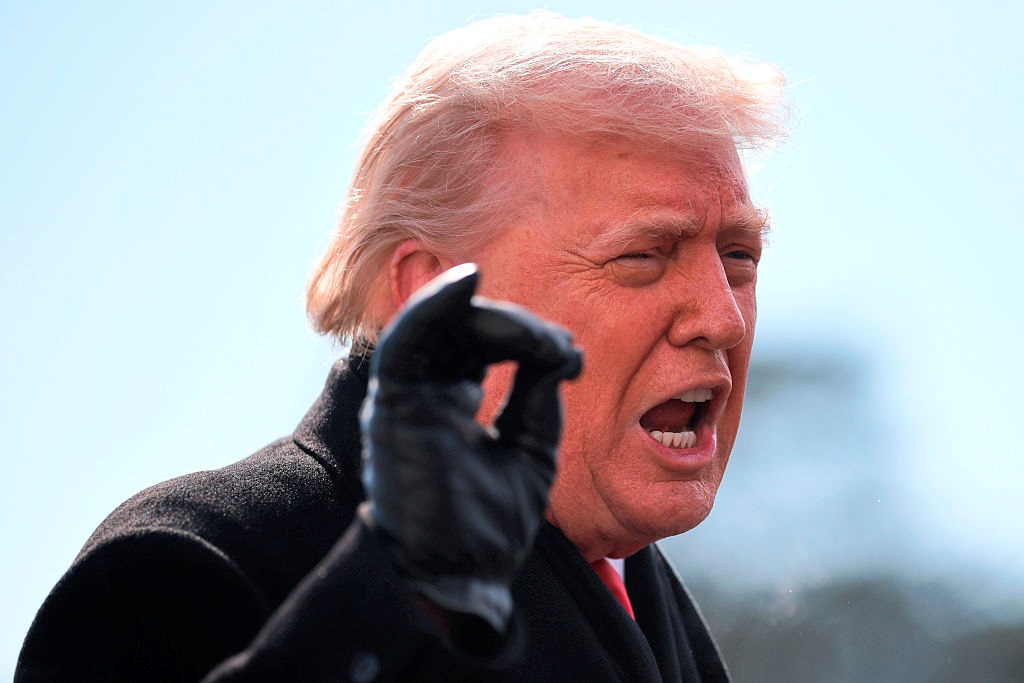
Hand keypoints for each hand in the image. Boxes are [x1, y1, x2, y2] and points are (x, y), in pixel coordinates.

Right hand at [360, 263, 581, 631]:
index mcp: (452, 400)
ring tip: (531, 333)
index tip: (569, 357)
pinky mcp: (392, 404)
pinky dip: (433, 305)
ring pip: (436, 325)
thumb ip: (537, 393)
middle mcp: (426, 391)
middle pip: (461, 328)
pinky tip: (468, 283)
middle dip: (513, 326)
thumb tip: (558, 347)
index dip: (527, 336)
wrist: (464, 578)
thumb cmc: (492, 523)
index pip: (481, 342)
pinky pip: (405, 340)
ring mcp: (407, 396)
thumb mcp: (532, 445)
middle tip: (555, 348)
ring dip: (487, 317)